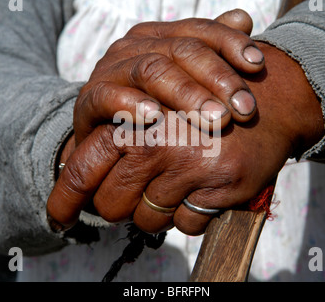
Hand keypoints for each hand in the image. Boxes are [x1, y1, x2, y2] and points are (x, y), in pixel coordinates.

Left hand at [47, 42, 324, 234]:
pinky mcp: (218, 185)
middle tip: (137, 197)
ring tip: (178, 186)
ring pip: (149, 221)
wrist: (267, 98)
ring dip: (158, 213)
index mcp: (133, 120)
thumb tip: (79, 162)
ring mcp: (189, 165)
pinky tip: (205, 190)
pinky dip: (192, 215)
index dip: (65, 199)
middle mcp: (156, 142)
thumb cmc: (205, 104)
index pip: (83, 165)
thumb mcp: (157, 105)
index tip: (57, 220)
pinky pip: (187, 225)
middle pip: (111, 204)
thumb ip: (120, 132)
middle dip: (119, 208)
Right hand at [73, 9, 264, 144]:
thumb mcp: (185, 78)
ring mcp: (111, 70)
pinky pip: (108, 96)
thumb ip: (212, 49)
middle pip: (181, 50)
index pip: (200, 31)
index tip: (258, 66)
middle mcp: (136, 46)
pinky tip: (155, 119)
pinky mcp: (89, 98)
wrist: (107, 131)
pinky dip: (131, 105)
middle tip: (243, 110)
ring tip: (215, 119)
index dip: (231, 44)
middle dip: (217, 79)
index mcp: (161, 37)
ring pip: (151, 70)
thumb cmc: (156, 106)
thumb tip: (244, 18)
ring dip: (186, 95)